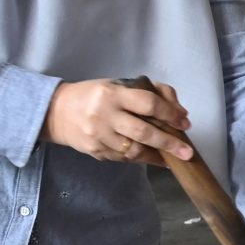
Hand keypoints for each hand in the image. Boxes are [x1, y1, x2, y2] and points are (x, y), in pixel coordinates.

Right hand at [44, 79, 194, 164]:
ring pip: (134, 150)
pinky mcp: (95, 151)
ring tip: (174, 159)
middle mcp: (105, 115)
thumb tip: (180, 112)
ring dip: (157, 156)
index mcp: (113, 94)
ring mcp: (99, 136)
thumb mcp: (120, 85)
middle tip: (188, 152)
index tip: (185, 123)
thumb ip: (152, 92)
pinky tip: (155, 159)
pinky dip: (142, 159)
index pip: (148, 103)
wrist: (57, 111)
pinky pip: (124, 158)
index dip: (170, 114)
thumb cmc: (95, 95)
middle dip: (169, 143)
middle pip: (143, 132)